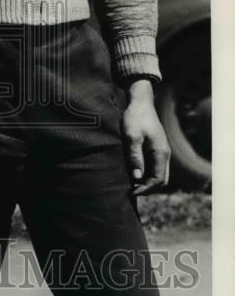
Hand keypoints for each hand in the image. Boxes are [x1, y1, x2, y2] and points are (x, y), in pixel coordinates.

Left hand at [122, 80, 170, 194]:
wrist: (140, 103)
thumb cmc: (134, 118)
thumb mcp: (131, 136)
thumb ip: (135, 156)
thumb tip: (136, 178)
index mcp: (160, 153)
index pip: (158, 179)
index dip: (146, 189)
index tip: (131, 192)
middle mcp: (164, 154)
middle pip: (161, 180)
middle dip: (148, 188)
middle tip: (131, 191)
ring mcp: (161, 151)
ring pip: (159, 174)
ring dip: (147, 182)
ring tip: (131, 185)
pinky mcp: (156, 148)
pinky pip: (155, 167)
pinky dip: (147, 174)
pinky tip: (134, 173)